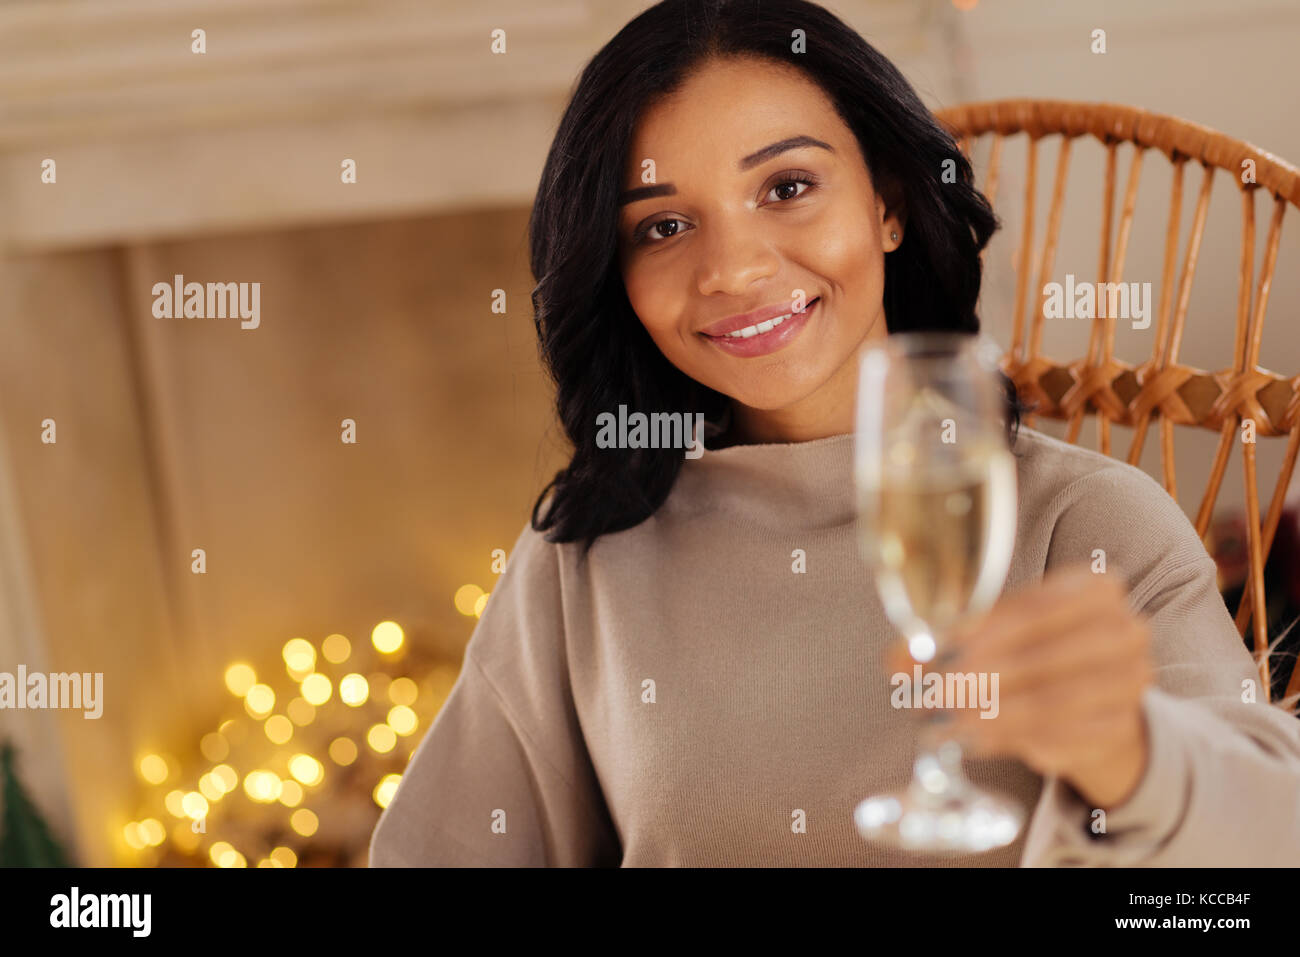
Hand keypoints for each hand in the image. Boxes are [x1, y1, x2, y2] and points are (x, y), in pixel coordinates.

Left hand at [890, 566, 1153, 808]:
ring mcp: (1130, 682)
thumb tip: (897, 659)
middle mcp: (1124, 631)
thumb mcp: (998, 633)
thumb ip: (949, 639)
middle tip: (931, 693)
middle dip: (979, 677)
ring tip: (945, 721)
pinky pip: (1062, 738)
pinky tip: (973, 740)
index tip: (937, 648)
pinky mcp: (1121, 728)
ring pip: (1052, 701)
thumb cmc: (1040, 650)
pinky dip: (1012, 741)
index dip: (981, 630)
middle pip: (1042, 657)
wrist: (1098, 699)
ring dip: (990, 714)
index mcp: (1096, 588)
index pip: (1033, 607)